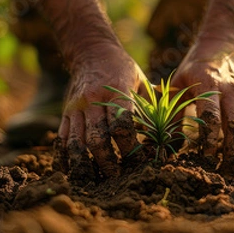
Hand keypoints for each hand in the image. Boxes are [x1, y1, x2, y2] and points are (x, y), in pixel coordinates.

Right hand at [59, 47, 145, 179]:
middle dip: (108, 162)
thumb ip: (153, 105)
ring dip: (86, 165)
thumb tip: (171, 133)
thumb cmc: (123, 69)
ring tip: (97, 180)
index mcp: (116, 91)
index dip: (130, 147)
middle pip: (97, 139)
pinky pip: (61, 139)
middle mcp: (92, 100)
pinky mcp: (65, 113)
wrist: (91, 51)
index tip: (140, 161)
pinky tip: (71, 173)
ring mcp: (76, 108)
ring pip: (76, 143)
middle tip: (119, 177)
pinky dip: (65, 159)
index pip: (121, 125)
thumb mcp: (141, 80)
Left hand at [172, 42, 233, 179]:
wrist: (223, 48)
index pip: (212, 116)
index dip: (209, 140)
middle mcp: (231, 92)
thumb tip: (153, 135)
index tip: (203, 159)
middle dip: (230, 155)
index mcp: (209, 85)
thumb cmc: (194, 69)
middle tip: (222, 176)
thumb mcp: (177, 82)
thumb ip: (168, 107)